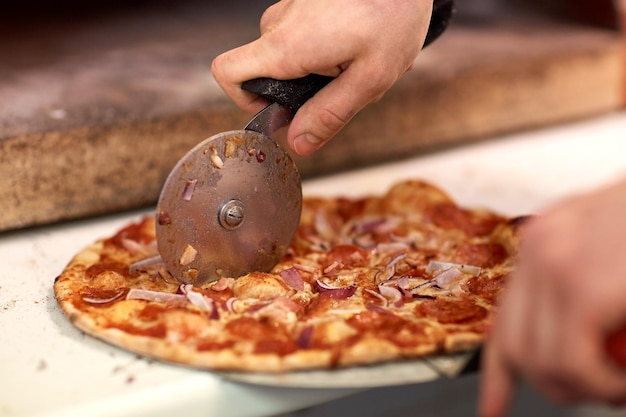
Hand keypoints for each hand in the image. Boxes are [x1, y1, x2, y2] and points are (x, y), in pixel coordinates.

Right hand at [211, 0, 432, 155]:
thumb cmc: (394, 12)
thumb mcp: (369, 78)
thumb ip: (330, 115)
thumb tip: (298, 143)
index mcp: (287, 46)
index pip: (228, 73)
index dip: (244, 101)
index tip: (280, 110)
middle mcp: (279, 24)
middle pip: (267, 71)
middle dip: (304, 89)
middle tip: (348, 82)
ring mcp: (291, 8)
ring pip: (291, 55)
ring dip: (324, 68)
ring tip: (363, 58)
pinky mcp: (306, 1)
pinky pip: (305, 35)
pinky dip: (331, 47)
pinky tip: (364, 41)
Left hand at [479, 179, 625, 416]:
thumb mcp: (622, 259)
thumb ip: (596, 304)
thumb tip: (582, 352)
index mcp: (549, 242)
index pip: (507, 319)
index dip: (498, 374)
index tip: (492, 408)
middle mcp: (539, 247)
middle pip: (514, 346)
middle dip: (556, 387)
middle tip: (606, 392)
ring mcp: (554, 264)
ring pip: (542, 364)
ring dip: (589, 390)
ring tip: (625, 384)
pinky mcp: (582, 286)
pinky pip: (574, 364)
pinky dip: (605, 386)